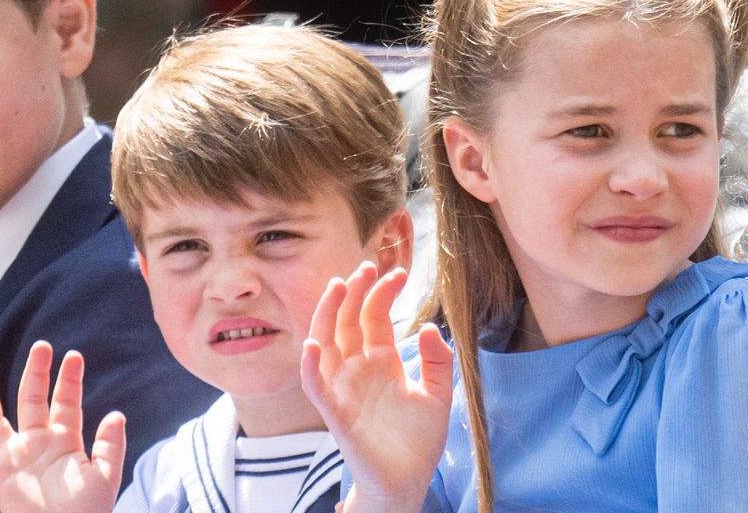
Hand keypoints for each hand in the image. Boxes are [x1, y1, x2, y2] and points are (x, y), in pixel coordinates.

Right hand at [0, 341, 125, 512]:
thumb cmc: (88, 512)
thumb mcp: (106, 477)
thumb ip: (110, 446)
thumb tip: (117, 414)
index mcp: (64, 440)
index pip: (66, 402)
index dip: (69, 380)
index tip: (73, 356)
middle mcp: (36, 443)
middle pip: (31, 399)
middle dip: (35, 372)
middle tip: (40, 346)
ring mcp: (14, 457)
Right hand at [301, 262, 452, 512]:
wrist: (407, 480)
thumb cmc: (418, 440)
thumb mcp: (438, 394)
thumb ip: (438, 361)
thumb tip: (428, 327)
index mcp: (380, 360)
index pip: (374, 316)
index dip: (383, 293)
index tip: (398, 273)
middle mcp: (357, 368)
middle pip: (346, 320)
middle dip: (354, 292)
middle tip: (367, 267)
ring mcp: (343, 387)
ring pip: (324, 341)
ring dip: (327, 313)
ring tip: (339, 286)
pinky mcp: (334, 411)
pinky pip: (315, 384)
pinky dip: (309, 365)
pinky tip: (313, 344)